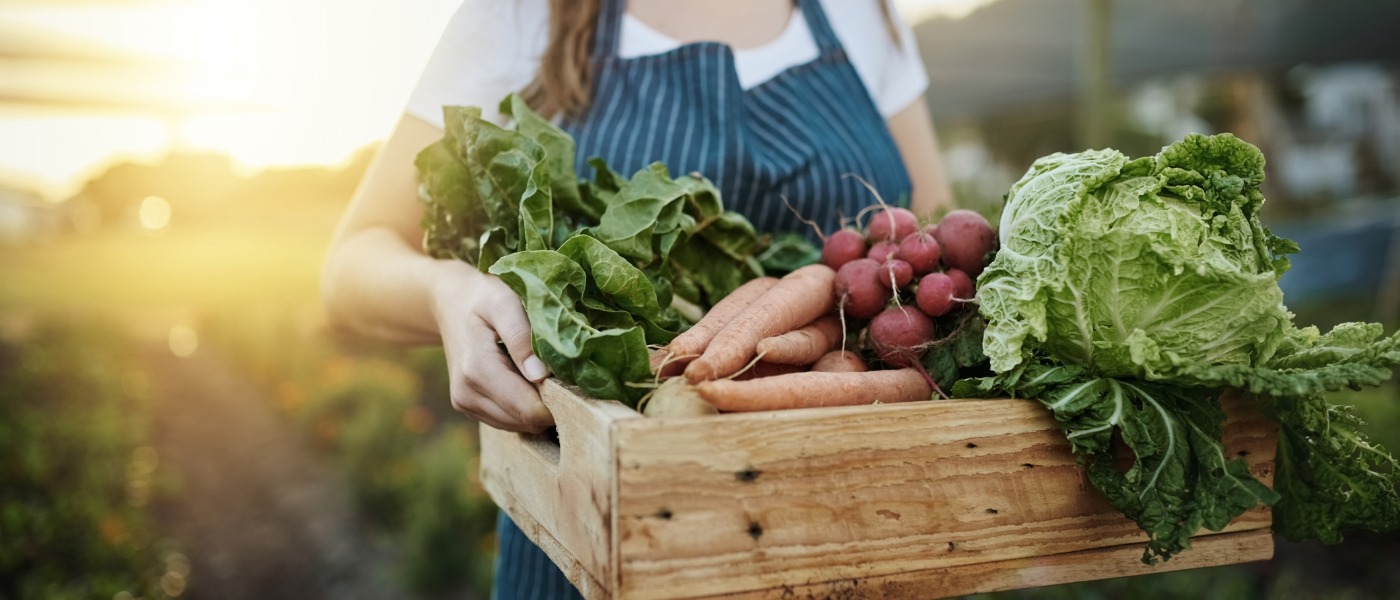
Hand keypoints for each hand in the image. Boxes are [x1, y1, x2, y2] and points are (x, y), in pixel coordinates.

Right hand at [431, 260, 554, 432]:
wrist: (449, 302)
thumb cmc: (482, 297)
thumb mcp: (504, 304)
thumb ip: (521, 337)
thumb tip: (541, 375)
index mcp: (478, 370)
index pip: (528, 409)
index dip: (557, 401)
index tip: (572, 379)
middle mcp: (467, 394)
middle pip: (525, 421)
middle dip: (550, 404)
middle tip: (563, 374)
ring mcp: (465, 404)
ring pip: (518, 425)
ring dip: (536, 407)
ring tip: (543, 374)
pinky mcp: (468, 407)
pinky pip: (507, 421)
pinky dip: (522, 407)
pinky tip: (526, 380)